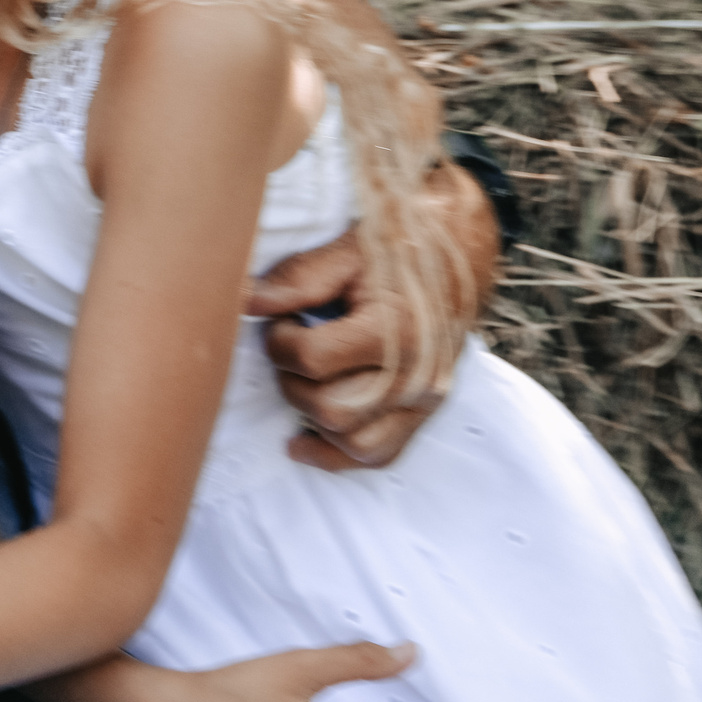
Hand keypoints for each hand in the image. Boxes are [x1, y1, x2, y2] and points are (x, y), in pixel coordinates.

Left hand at [250, 223, 458, 469]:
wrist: (458, 252)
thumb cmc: (399, 247)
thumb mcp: (345, 251)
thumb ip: (296, 279)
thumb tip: (242, 300)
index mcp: (397, 329)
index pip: (312, 360)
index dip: (279, 341)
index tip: (281, 321)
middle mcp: (417, 375)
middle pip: (331, 410)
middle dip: (293, 380)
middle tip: (292, 346)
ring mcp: (424, 399)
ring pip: (353, 443)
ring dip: (312, 415)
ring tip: (304, 377)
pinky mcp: (424, 411)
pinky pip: (379, 455)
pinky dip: (336, 454)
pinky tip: (301, 440)